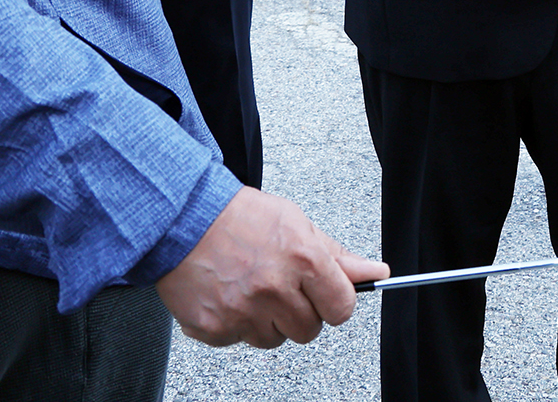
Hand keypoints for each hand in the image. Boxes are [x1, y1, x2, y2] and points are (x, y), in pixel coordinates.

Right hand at [155, 187, 387, 349]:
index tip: (327, 296)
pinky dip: (235, 324)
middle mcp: (274, 288)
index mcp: (303, 258)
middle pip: (309, 330)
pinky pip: (239, 341)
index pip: (342, 307)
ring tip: (250, 287)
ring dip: (267, 321)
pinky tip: (228, 295)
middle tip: (281, 286)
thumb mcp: (296, 224)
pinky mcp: (214, 328)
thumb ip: (336, 256)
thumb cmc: (240, 217)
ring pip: (274, 339)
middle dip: (300, 312)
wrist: (181, 218)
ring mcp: (243, 312)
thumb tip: (376, 273)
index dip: (335, 303)